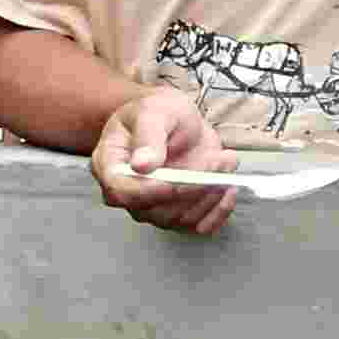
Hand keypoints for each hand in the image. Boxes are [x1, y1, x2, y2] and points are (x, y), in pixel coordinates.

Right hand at [91, 86, 233, 235]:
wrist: (176, 121)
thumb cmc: (158, 112)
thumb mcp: (153, 112)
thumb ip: (148, 136)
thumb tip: (141, 165)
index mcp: (110, 165)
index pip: (120, 191)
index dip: (149, 191)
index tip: (175, 180)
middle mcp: (128, 192)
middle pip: (155, 208)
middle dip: (192, 186)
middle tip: (219, 158)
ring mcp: (152, 207)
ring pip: (180, 218)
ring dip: (209, 193)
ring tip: (225, 161)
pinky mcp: (177, 213)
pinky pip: (198, 226)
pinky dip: (218, 210)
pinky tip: (228, 190)